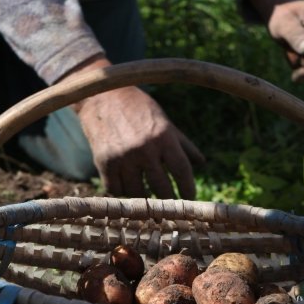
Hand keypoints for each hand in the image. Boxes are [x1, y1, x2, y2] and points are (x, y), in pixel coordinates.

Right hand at [70, 59, 201, 199]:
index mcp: (163, 137)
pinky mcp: (104, 162)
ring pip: (137, 193)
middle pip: (161, 188)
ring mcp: (123, 157)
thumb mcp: (164, 121)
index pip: (182, 171)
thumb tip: (202, 163)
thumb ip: (183, 144)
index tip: (190, 199)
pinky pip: (116, 190)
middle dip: (168, 201)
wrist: (101, 96)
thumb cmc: (138, 108)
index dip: (188, 189)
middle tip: (169, 208)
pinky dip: (122, 192)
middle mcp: (144, 148)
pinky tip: (127, 188)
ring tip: (146, 197)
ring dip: (143, 198)